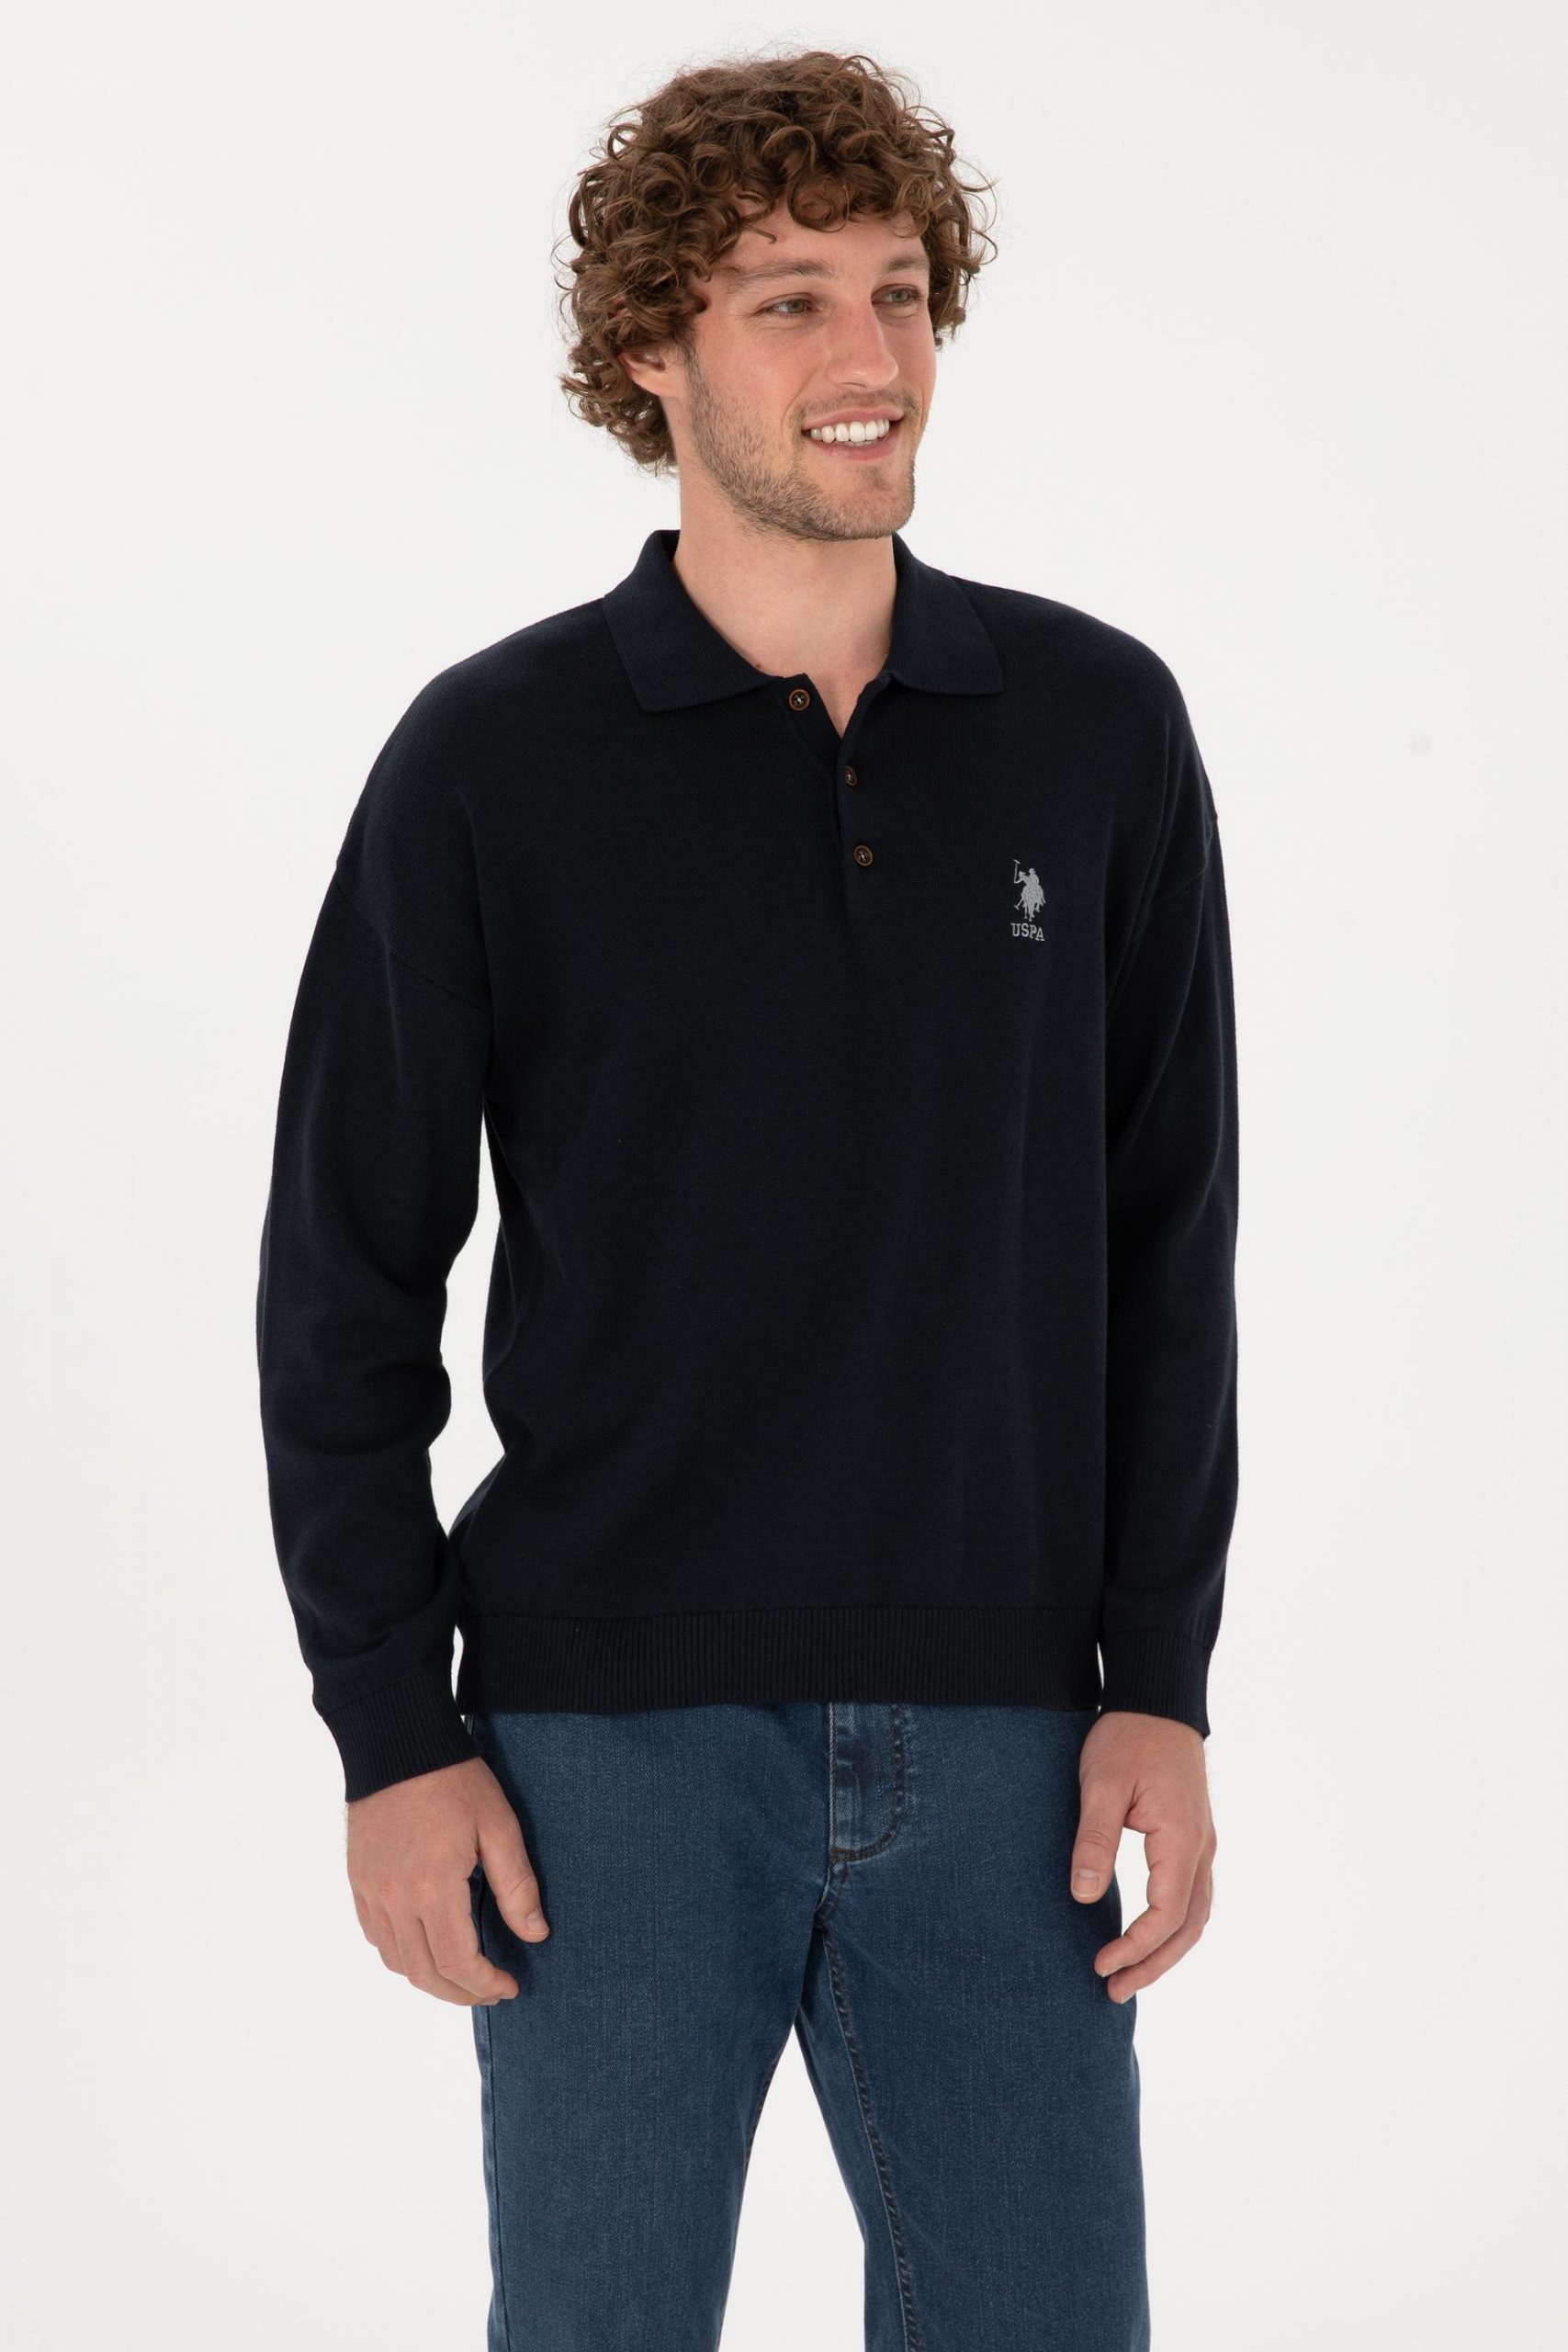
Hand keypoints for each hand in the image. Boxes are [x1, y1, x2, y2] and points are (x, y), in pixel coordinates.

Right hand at [346, 1754, 550, 2006]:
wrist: (397, 1744)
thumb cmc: (453, 1779)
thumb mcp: (499, 1826)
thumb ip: (517, 1885)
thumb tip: (535, 1934)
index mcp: (433, 1887)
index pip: (459, 1961)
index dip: (485, 1984)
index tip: (509, 1987)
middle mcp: (396, 1898)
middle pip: (425, 1972)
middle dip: (461, 1992)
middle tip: (490, 1991)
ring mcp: (372, 1891)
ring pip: (396, 1961)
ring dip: (430, 1979)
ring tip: (461, 1977)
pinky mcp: (359, 1881)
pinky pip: (375, 1936)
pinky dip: (401, 1955)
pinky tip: (424, 1948)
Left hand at [1069, 1710, 1214, 1999]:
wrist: (1157, 1699)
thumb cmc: (1127, 1737)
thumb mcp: (1100, 1784)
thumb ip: (1094, 1840)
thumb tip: (1082, 1896)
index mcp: (1181, 1838)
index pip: (1166, 1914)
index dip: (1135, 1948)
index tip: (1100, 1965)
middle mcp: (1201, 1847)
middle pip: (1188, 1927)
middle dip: (1153, 1965)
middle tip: (1113, 1991)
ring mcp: (1202, 1843)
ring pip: (1196, 1915)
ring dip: (1166, 1951)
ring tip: (1128, 1975)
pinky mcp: (1194, 1836)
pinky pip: (1193, 1896)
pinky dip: (1175, 1927)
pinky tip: (1149, 1936)